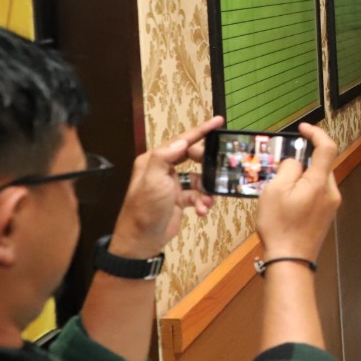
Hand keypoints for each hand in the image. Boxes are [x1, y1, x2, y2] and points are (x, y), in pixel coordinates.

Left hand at [109, 117, 223, 257]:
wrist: (142, 240)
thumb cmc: (145, 209)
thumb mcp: (153, 180)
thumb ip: (164, 157)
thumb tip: (182, 141)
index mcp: (154, 160)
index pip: (181, 140)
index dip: (201, 130)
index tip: (218, 121)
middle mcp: (163, 169)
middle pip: (192, 157)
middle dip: (206, 165)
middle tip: (217, 169)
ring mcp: (171, 184)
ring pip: (198, 178)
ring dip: (205, 189)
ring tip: (207, 199)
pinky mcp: (179, 198)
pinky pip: (197, 194)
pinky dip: (203, 201)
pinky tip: (202, 209)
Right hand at [253, 124, 340, 261]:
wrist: (290, 259)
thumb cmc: (280, 226)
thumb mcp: (275, 190)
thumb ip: (288, 168)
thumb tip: (295, 161)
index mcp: (320, 182)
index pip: (327, 147)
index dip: (316, 133)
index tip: (303, 129)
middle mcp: (331, 191)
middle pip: (321, 164)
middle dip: (303, 159)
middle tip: (281, 163)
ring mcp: (331, 204)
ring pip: (318, 179)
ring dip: (302, 176)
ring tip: (280, 187)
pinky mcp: (326, 214)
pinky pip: (317, 193)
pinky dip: (304, 189)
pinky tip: (288, 200)